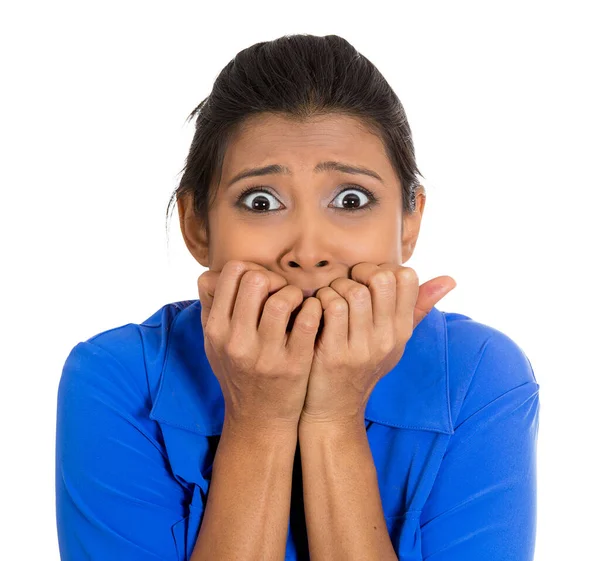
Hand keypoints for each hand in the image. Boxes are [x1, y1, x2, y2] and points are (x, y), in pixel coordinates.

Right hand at [197, 260, 322, 431]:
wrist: (258, 420)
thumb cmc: (238, 373)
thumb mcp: (213, 343)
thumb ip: (212, 308)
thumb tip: (216, 273)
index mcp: (216, 330)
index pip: (232, 273)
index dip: (251, 269)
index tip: (262, 285)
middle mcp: (236, 341)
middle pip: (255, 279)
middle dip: (274, 278)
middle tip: (281, 292)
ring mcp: (265, 354)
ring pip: (282, 299)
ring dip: (295, 294)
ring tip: (297, 304)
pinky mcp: (293, 364)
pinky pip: (307, 320)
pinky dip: (314, 309)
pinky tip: (312, 314)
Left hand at [298, 263, 456, 425]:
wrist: (335, 409)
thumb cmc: (362, 366)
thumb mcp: (394, 340)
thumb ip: (417, 307)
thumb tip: (450, 279)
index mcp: (402, 330)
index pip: (407, 277)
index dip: (383, 267)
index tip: (366, 280)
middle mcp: (388, 339)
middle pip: (382, 279)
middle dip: (359, 271)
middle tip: (348, 283)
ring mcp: (363, 348)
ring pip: (355, 292)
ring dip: (336, 287)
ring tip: (330, 296)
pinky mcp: (336, 354)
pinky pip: (333, 307)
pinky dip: (322, 299)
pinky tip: (318, 308)